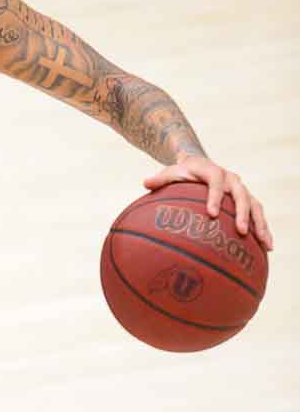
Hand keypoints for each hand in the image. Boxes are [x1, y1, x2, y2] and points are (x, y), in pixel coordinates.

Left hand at [143, 153, 273, 250]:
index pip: (215, 182)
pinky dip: (263, 229)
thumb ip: (160, 178)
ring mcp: (241, 190)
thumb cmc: (182, 172)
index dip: (214, 196)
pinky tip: (267, 248)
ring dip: (260, 224)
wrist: (199, 164)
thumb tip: (145, 183)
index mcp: (213, 171)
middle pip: (241, 195)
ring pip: (255, 205)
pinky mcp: (247, 199)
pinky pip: (258, 214)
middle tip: (241, 231)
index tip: (211, 214)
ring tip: (264, 243)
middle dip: (243, 213)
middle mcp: (231, 179)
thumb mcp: (171, 172)